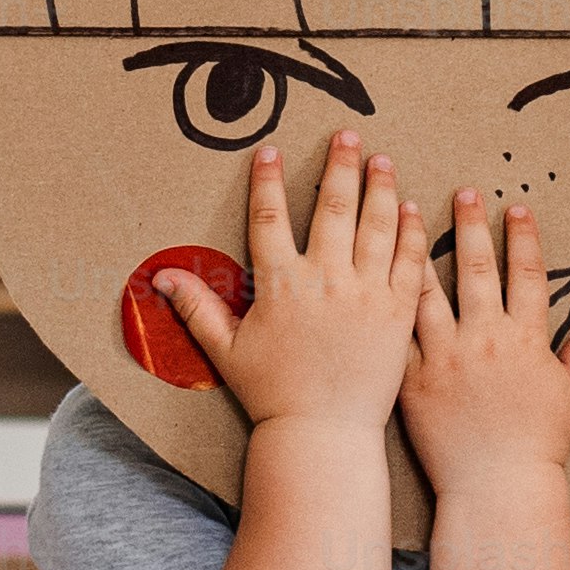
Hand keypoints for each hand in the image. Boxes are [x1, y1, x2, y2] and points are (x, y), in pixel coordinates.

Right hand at [157, 131, 416, 449]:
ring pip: (377, 225)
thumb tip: (158, 275)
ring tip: (383, 161)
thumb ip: (196, 307)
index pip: (270, 217)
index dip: (268, 181)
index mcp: (281, 284)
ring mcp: (366, 293)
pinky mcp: (398, 312)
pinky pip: (408, 261)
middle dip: (341, 166)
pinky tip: (411, 209)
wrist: (324, 434)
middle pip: (334, 208)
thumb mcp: (226, 350)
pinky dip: (410, 231)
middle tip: (348, 135)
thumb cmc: (272, 395)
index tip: (271, 151)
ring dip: (380, 187)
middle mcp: (325, 280)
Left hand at [404, 187, 569, 511]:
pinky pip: (398, 331)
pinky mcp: (412, 378)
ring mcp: (445, 357)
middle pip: (478, 270)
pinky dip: (387, 300)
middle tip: (464, 191)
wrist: (494, 489)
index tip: (515, 208)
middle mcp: (485, 340)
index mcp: (526, 340)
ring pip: (429, 291)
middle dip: (473, 226)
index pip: (527, 275)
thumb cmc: (537, 446)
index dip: (522, 238)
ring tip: (407, 212)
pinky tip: (373, 272)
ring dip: (419, 248)